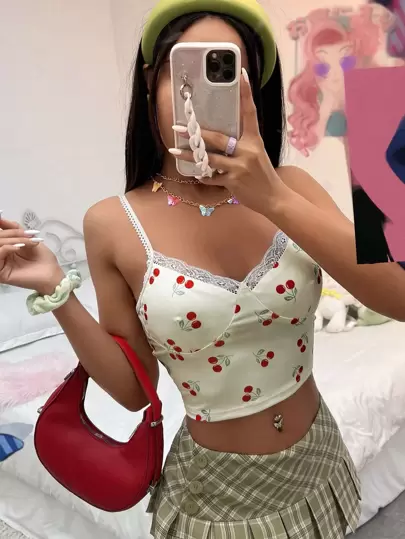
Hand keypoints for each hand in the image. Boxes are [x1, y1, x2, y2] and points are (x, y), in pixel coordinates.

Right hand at [0, 215, 63, 293]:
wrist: (52, 274)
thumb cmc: (43, 259)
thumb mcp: (28, 238)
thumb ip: (14, 229)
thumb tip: (0, 218)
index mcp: (5, 248)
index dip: (3, 226)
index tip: (7, 222)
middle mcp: (1, 256)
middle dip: (11, 233)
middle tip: (26, 234)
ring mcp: (0, 264)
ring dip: (11, 240)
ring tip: (25, 243)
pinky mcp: (1, 273)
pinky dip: (7, 248)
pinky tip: (18, 248)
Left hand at [169, 68, 286, 216]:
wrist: (273, 198)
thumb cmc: (263, 176)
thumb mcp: (257, 155)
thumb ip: (241, 145)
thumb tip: (220, 139)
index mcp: (255, 140)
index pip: (250, 113)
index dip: (246, 93)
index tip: (241, 75)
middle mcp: (247, 151)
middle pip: (218, 138)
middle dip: (196, 133)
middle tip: (179, 128)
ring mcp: (239, 167)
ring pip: (209, 159)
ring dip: (190, 156)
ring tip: (175, 151)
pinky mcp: (233, 182)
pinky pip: (211, 177)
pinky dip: (203, 176)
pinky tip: (196, 174)